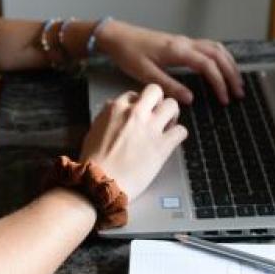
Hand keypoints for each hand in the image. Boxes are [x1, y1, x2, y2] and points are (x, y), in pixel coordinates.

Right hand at [79, 83, 186, 198]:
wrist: (101, 183)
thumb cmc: (93, 162)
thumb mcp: (93, 131)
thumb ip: (106, 117)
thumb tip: (113, 110)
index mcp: (116, 108)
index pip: (134, 94)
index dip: (139, 104)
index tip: (141, 112)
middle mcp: (135, 113)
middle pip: (155, 90)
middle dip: (158, 101)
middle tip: (158, 113)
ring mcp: (150, 128)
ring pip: (172, 105)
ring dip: (172, 114)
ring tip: (168, 125)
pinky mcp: (162, 145)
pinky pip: (181, 131)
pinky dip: (179, 134)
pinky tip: (173, 141)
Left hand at [95, 19, 243, 105]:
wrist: (116, 36)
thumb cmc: (128, 54)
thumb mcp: (145, 74)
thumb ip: (169, 86)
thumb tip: (190, 99)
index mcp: (177, 50)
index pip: (207, 65)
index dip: (219, 82)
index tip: (225, 98)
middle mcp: (185, 43)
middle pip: (218, 54)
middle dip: (231, 73)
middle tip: (239, 92)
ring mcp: (184, 41)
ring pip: (215, 48)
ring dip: (228, 63)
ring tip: (236, 82)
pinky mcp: (181, 42)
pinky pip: (208, 47)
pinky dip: (219, 57)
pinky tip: (221, 68)